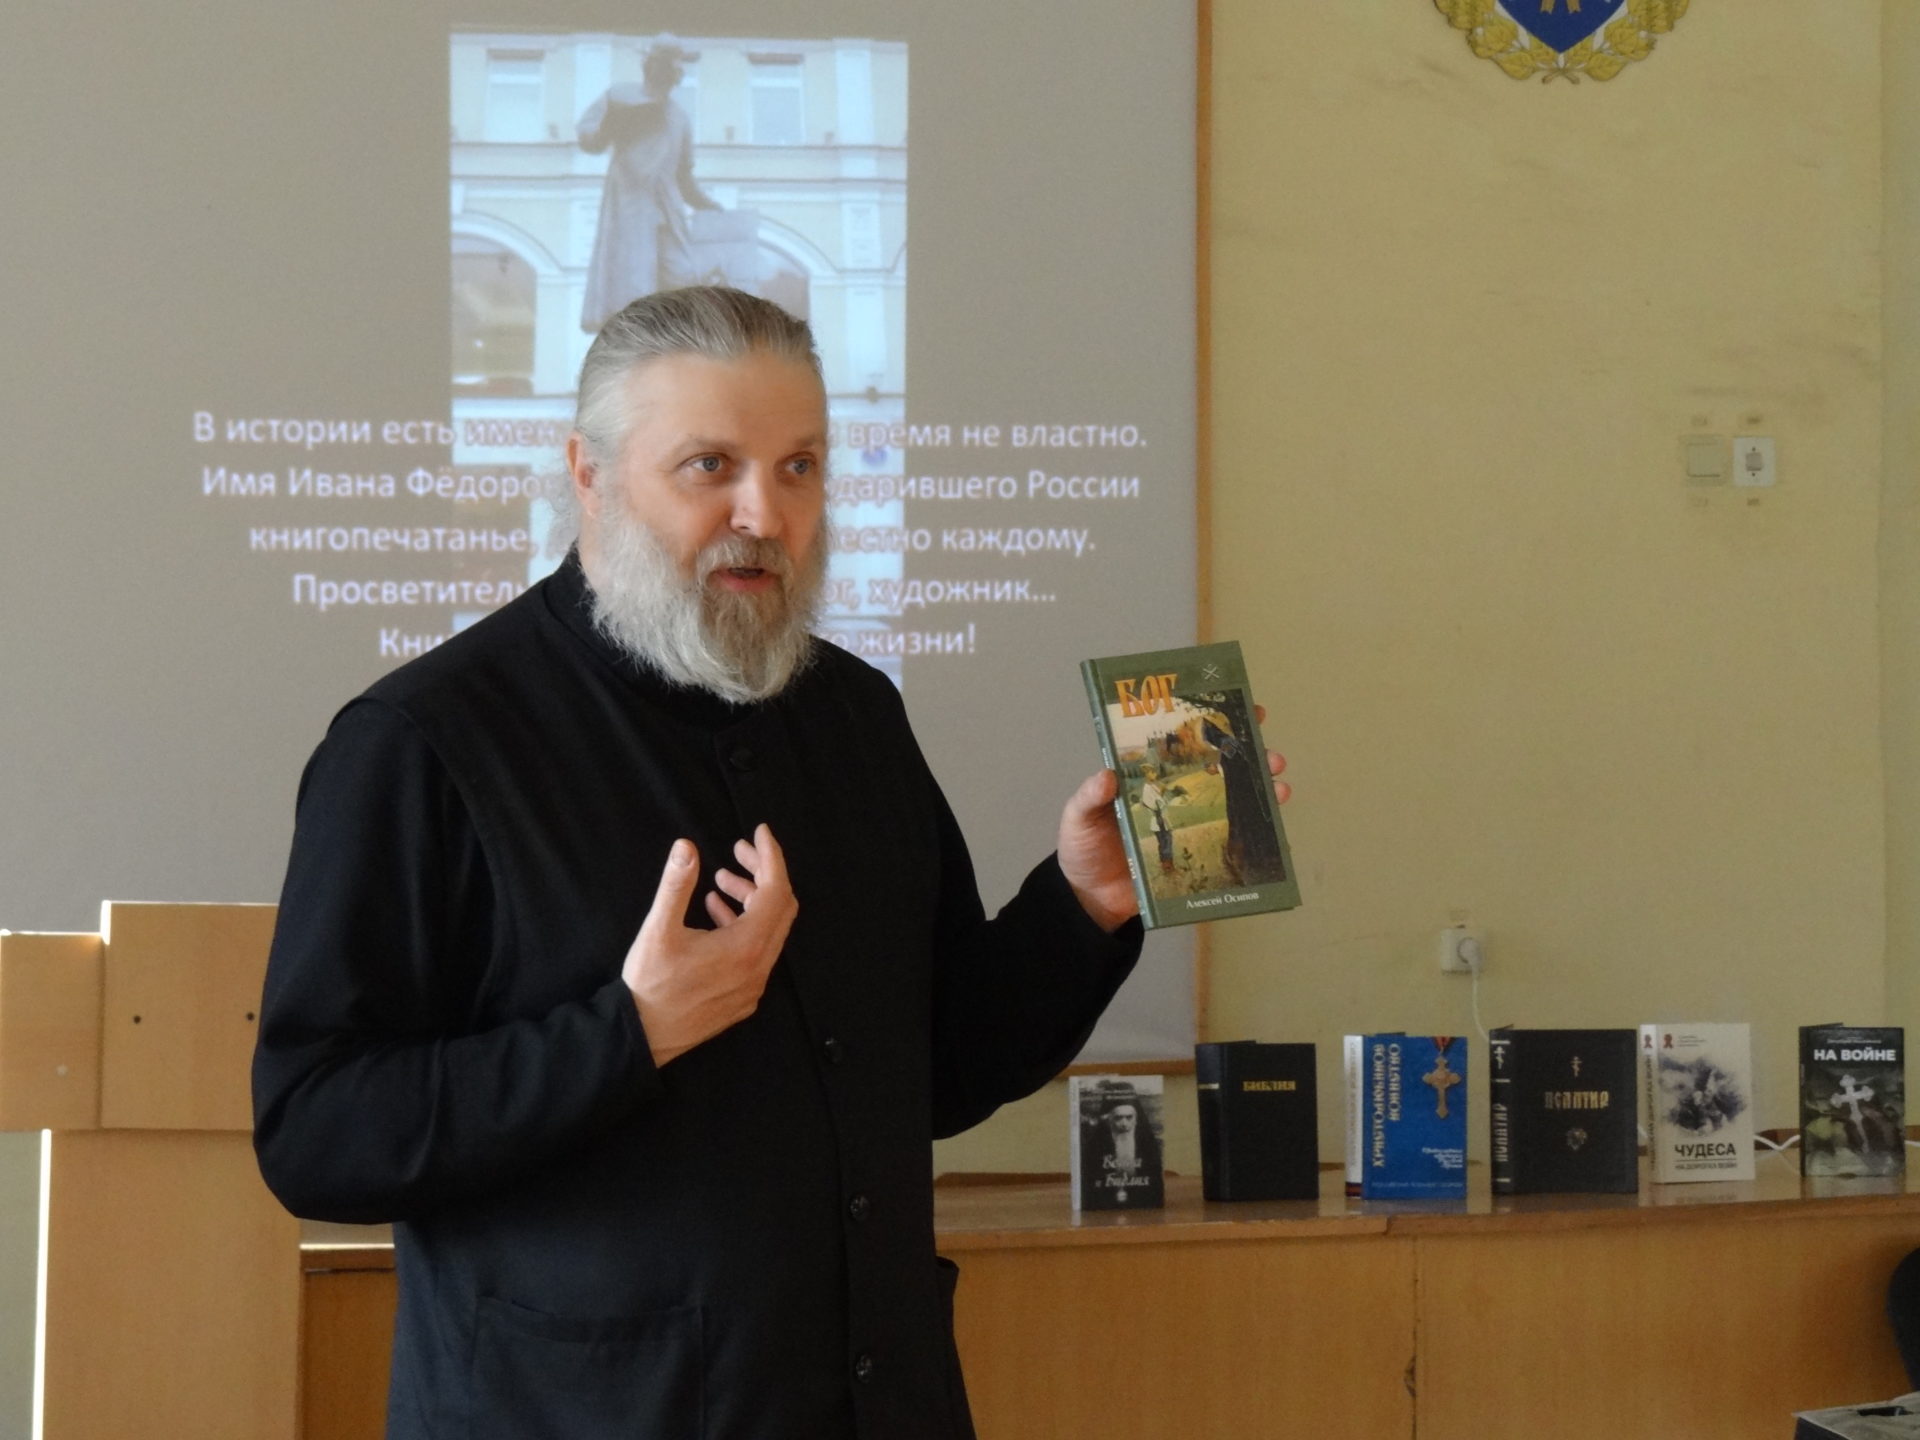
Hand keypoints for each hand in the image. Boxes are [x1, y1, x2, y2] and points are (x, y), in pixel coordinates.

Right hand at [621, 826, 797, 1066]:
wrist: (643, 1037)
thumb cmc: (650, 983)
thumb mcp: (658, 930)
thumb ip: (676, 885)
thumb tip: (686, 846)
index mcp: (746, 947)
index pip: (776, 890)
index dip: (771, 856)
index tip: (759, 832)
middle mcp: (759, 967)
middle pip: (780, 908)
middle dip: (763, 874)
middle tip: (737, 851)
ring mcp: (754, 985)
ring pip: (769, 931)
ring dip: (751, 900)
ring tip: (721, 880)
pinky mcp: (744, 997)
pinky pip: (758, 952)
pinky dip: (745, 926)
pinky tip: (715, 913)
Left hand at [1058, 712, 1288, 931]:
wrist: (1091, 899)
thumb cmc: (1084, 850)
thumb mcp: (1079, 818)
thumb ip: (1089, 797)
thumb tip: (1106, 776)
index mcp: (1149, 779)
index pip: (1183, 744)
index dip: (1211, 726)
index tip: (1240, 710)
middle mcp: (1175, 796)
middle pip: (1219, 769)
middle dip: (1251, 757)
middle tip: (1268, 754)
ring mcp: (1189, 825)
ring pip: (1233, 800)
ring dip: (1261, 791)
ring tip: (1279, 787)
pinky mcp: (1195, 854)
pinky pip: (1229, 840)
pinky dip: (1255, 832)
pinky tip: (1271, 827)